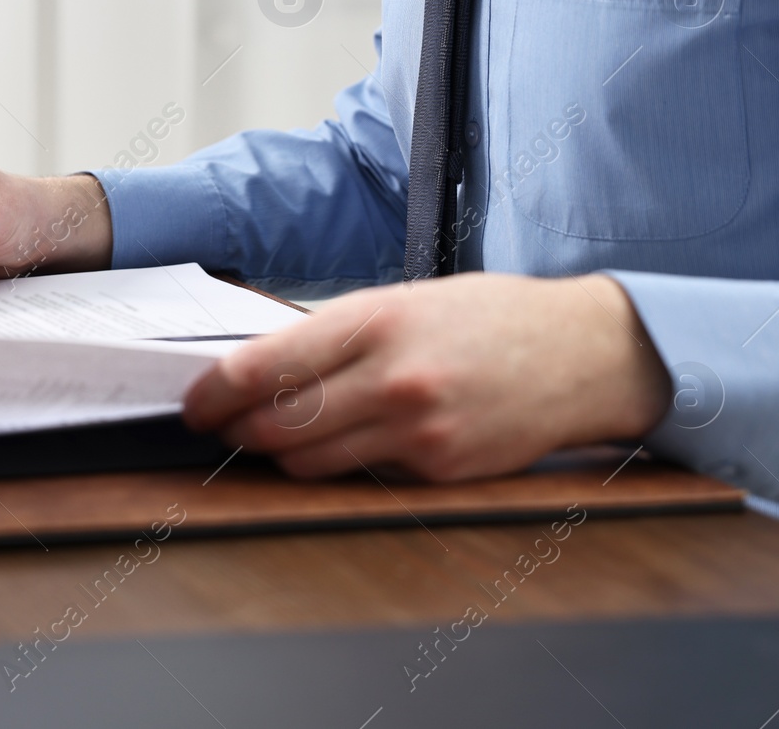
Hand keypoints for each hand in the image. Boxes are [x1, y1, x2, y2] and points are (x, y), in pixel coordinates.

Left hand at [182, 273, 670, 480]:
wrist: (584, 353)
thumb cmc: (490, 317)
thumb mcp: (405, 300)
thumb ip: (335, 334)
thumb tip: (260, 366)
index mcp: (374, 321)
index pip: (261, 368)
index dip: (212, 393)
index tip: (193, 404)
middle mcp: (391, 379)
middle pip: (275, 426)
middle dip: (237, 431)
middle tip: (222, 426)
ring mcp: (417, 431)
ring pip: (309, 462)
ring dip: (282, 453)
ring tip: (278, 434)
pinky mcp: (440, 471)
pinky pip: (362, 478)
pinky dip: (343, 465)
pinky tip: (351, 442)